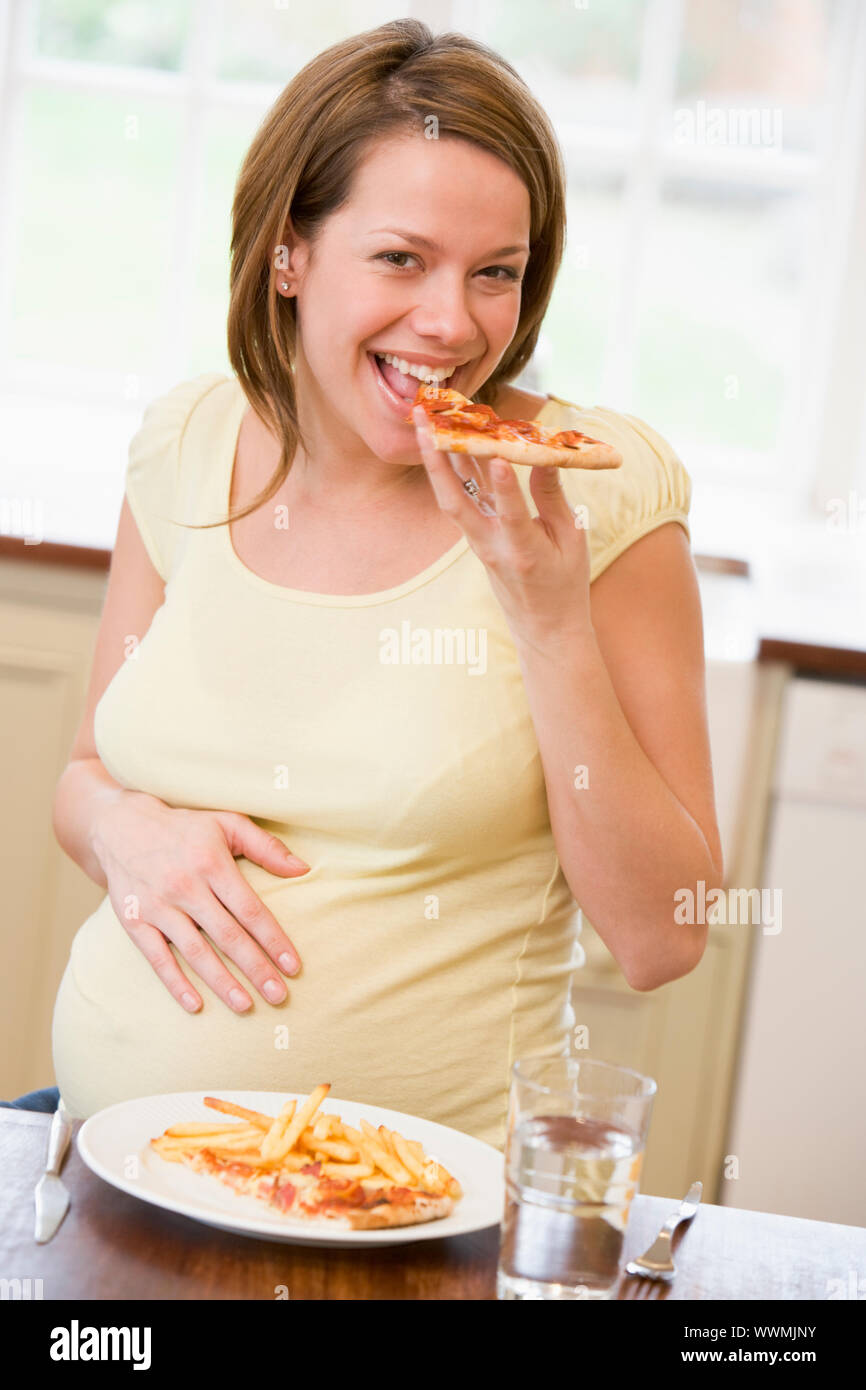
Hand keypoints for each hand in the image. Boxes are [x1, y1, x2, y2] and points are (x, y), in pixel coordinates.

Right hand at [90, 791, 307, 1012]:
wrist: (121, 826)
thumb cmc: (185, 828)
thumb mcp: (227, 823)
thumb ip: (266, 847)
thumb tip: (304, 869)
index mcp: (212, 864)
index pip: (250, 910)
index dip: (274, 940)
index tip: (294, 966)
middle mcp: (185, 887)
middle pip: (227, 936)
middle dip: (256, 969)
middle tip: (279, 997)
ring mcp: (158, 906)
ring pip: (195, 952)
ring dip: (222, 982)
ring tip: (246, 1006)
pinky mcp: (135, 921)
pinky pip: (157, 958)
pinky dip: (175, 983)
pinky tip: (196, 1005)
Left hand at [412, 406, 592, 652]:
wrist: (543, 628)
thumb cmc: (565, 584)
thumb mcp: (571, 541)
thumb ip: (553, 498)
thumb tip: (545, 455)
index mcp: (524, 552)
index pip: (511, 515)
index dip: (505, 486)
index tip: (500, 456)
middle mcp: (492, 547)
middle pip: (456, 501)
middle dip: (437, 459)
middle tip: (426, 420)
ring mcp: (478, 543)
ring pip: (451, 497)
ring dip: (435, 459)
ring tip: (424, 422)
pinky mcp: (476, 537)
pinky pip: (461, 498)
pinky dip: (453, 469)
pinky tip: (448, 441)